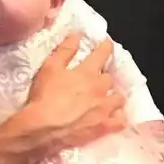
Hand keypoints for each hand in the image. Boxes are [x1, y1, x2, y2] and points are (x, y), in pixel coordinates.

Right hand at [27, 34, 125, 149]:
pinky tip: (113, 116)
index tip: (106, 43)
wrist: (43, 129)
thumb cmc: (44, 97)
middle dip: (104, 75)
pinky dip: (118, 116)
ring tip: (107, 97)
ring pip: (119, 98)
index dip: (106, 47)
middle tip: (96, 77)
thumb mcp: (49, 68)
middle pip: (109, 77)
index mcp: (87, 72)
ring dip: (114, 95)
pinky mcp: (104, 126)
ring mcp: (105, 109)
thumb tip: (76, 35)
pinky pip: (120, 120)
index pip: (102, 54)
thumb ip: (65, 50)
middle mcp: (100, 89)